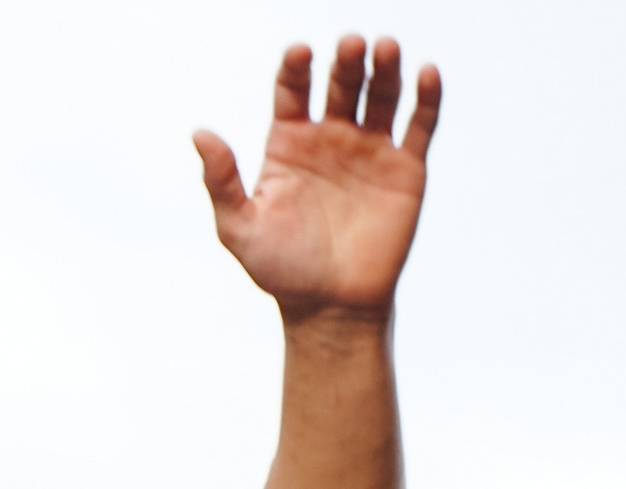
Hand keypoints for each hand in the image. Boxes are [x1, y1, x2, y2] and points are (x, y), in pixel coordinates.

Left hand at [196, 36, 442, 319]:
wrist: (330, 308)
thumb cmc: (280, 270)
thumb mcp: (238, 228)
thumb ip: (221, 181)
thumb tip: (199, 133)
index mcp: (289, 144)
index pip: (291, 92)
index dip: (294, 69)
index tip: (298, 52)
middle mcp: (330, 138)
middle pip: (340, 85)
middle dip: (345, 62)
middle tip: (349, 44)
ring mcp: (370, 150)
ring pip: (381, 95)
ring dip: (384, 68)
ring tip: (385, 47)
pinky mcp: (406, 168)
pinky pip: (419, 125)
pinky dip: (426, 97)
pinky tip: (424, 72)